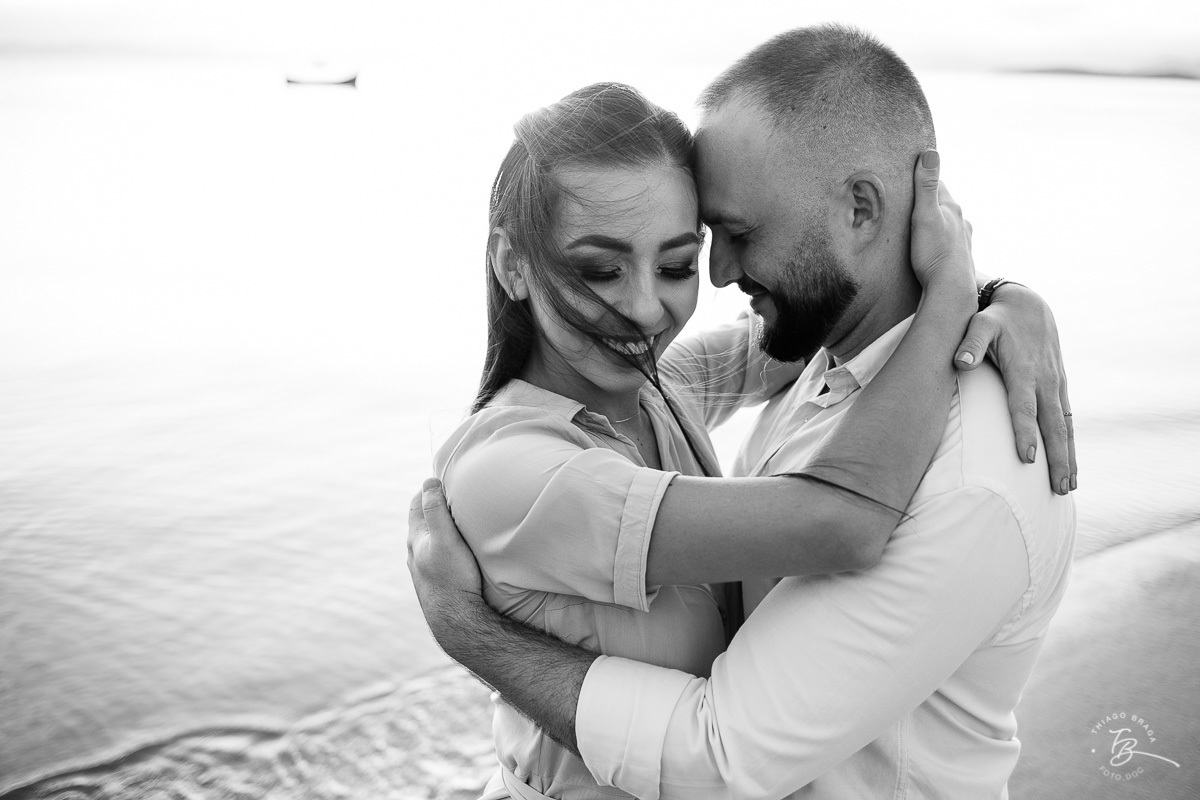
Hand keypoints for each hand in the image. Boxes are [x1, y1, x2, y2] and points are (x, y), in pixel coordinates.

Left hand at [407, 478, 485, 646]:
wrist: (455, 620)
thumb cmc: (453, 578)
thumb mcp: (445, 539)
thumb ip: (435, 510)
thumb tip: (428, 481)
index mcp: (416, 538)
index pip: (416, 504)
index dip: (428, 489)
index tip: (443, 480)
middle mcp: (415, 553)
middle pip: (420, 521)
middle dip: (432, 505)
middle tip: (451, 494)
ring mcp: (423, 569)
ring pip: (427, 540)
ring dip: (437, 527)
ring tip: (454, 519)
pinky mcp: (434, 582)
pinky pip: (435, 556)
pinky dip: (442, 545)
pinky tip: (454, 550)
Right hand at [908, 150, 975, 305]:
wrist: (950, 290)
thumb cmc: (934, 253)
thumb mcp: (925, 216)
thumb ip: (926, 186)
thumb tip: (930, 152)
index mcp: (952, 208)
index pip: (936, 184)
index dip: (920, 180)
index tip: (905, 178)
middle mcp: (961, 221)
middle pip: (941, 204)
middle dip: (926, 202)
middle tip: (905, 204)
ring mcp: (962, 239)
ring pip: (946, 223)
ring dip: (934, 222)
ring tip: (916, 227)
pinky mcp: (960, 257)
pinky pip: (948, 241)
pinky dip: (939, 240)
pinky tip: (931, 247)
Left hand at [954, 285, 1075, 494]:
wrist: (1027, 303)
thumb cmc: (996, 317)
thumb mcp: (980, 323)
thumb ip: (970, 342)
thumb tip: (960, 361)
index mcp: (1024, 370)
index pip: (1024, 406)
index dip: (1025, 431)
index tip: (1026, 458)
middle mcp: (1045, 380)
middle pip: (1053, 424)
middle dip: (1058, 457)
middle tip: (1059, 488)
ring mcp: (1056, 384)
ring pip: (1066, 426)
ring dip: (1069, 456)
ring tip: (1068, 487)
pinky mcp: (1059, 386)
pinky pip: (1068, 419)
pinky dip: (1070, 443)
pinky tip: (1070, 465)